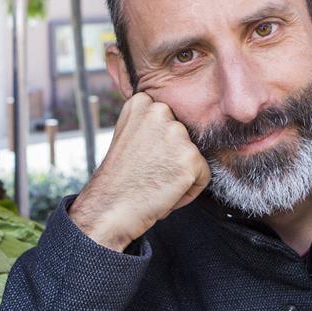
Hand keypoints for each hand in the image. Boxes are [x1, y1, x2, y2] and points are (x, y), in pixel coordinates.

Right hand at [69, 93, 210, 251]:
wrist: (108, 208)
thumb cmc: (118, 179)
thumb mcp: (128, 136)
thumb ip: (150, 125)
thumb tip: (175, 129)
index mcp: (142, 102)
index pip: (169, 120)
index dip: (158, 145)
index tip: (141, 158)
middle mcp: (160, 111)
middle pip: (183, 137)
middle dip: (171, 158)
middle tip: (148, 172)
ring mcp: (177, 134)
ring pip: (193, 156)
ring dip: (179, 173)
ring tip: (154, 183)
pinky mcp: (191, 157)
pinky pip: (202, 176)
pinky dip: (188, 191)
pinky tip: (164, 194)